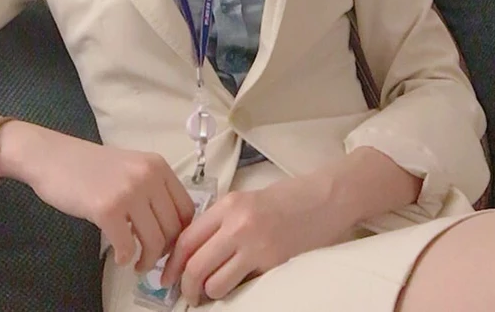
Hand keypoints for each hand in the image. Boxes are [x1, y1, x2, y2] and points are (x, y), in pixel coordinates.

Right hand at [0, 123, 194, 269]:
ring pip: (155, 240)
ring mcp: (128, 191)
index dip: (182, 234)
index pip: (187, 208)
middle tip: (151, 261)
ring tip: (137, 264)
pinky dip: (126, 258)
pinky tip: (120, 257)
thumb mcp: (132, 169)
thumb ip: (152, 190)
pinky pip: (127, 246)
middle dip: (165, 252)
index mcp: (158, 165)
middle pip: (174, 228)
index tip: (170, 248)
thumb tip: (171, 229)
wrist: (53, 157)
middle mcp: (148, 175)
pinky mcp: (107, 208)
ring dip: (147, 261)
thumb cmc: (91, 167)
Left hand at [161, 172, 351, 304]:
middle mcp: (237, 223)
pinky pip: (238, 287)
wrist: (326, 199)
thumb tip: (193, 251)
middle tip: (186, 294)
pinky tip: (234, 288)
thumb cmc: (288, 199)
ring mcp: (255, 244)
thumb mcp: (247, 201)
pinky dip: (230, 293)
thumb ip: (221, 221)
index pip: (186, 239)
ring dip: (208, 293)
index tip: (168, 277)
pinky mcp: (273, 263)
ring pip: (213, 282)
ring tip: (211, 293)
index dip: (172, 264)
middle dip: (185, 286)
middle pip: (194, 264)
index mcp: (228, 204)